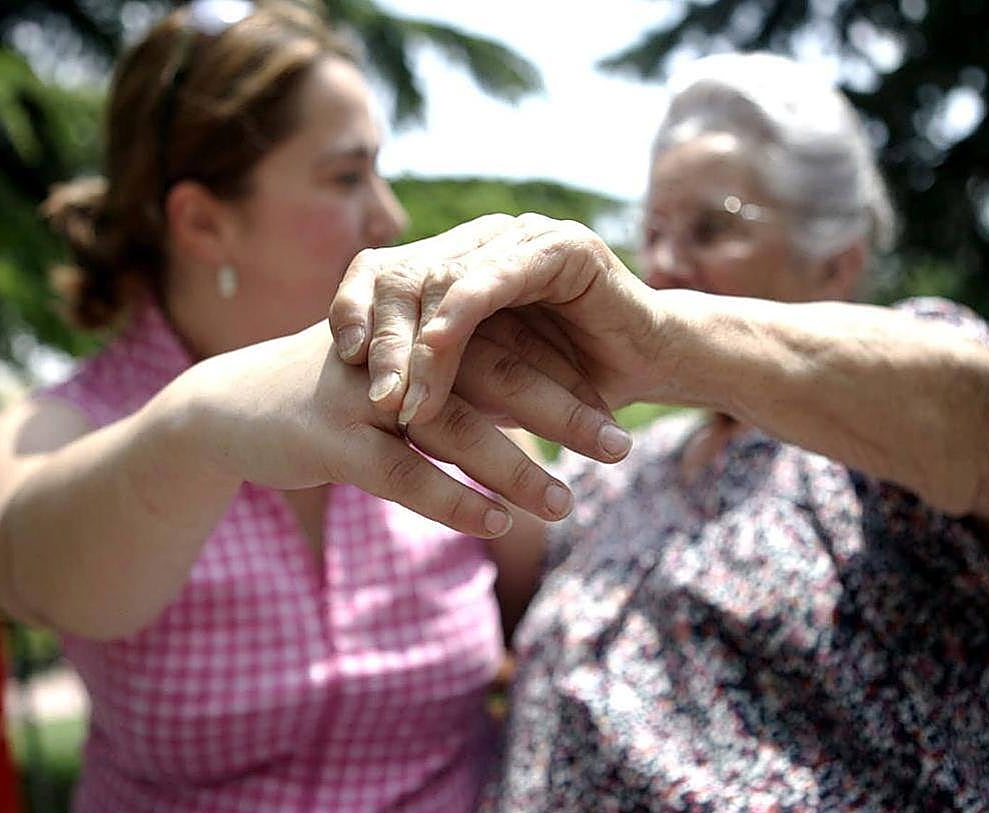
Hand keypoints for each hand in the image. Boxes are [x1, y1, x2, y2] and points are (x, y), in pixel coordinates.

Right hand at [184, 318, 608, 537]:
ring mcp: (360, 391)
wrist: (230, 407)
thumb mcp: (398, 377)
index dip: (568, 378)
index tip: (621, 413)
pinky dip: (449, 498)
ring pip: (452, 425)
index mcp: (419, 328)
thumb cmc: (332, 395)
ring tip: (566, 504)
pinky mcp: (327, 437)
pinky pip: (399, 471)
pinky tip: (494, 524)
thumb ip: (459, 379)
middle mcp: (397, 350)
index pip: (508, 343)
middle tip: (621, 447)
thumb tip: (537, 402)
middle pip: (495, 374)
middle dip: (563, 412)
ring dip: (514, 467)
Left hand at [328, 214, 665, 437]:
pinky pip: (497, 277)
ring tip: (399, 392)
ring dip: (419, 341)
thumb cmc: (560, 383)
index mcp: (453, 263)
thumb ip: (427, 374)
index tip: (339, 358)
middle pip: (405, 273)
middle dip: (382, 337)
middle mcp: (481, 241)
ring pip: (445, 278)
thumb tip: (362, 400)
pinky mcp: (560, 247)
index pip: (380, 270)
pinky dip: (463, 314)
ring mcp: (519, 237)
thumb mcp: (476, 382)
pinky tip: (439, 347)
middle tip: (367, 390)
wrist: (649, 367)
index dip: (353, 308)